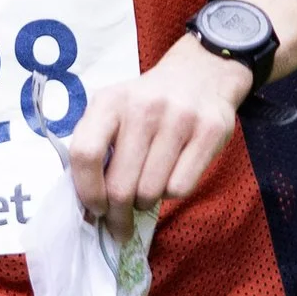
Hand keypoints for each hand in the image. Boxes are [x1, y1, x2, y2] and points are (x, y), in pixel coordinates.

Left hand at [64, 34, 250, 221]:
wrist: (202, 71)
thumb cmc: (148, 102)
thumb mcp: (114, 109)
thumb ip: (96, 147)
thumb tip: (89, 207)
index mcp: (110, 101)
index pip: (85, 153)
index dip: (88, 191)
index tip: (95, 209)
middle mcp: (144, 107)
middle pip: (121, 185)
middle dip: (118, 215)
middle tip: (120, 224)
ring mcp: (180, 118)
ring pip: (151, 191)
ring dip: (145, 203)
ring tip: (147, 192)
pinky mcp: (210, 131)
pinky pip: (180, 187)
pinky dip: (171, 194)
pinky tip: (171, 177)